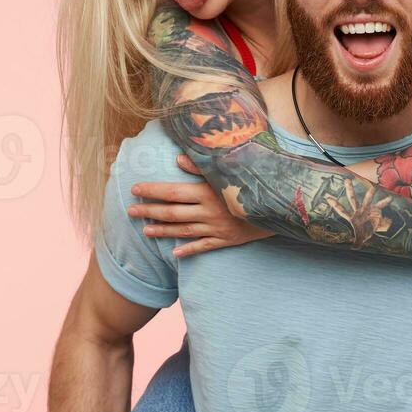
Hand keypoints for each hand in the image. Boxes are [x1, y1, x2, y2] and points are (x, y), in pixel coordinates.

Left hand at [129, 155, 274, 256]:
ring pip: (183, 231)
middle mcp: (208, 211)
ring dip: (162, 231)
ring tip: (145, 231)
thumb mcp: (229, 170)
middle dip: (149, 211)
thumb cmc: (253, 182)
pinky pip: (203, 247)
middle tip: (130, 211)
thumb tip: (178, 158)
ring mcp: (216, 228)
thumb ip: (202, 165)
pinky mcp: (226, 240)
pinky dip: (188, 250)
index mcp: (207, 191)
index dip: (152, 190)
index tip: (135, 189)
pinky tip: (174, 253)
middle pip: (172, 212)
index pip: (172, 191)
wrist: (281, 206)